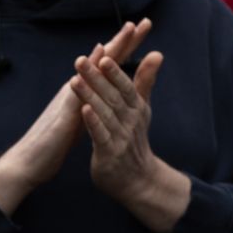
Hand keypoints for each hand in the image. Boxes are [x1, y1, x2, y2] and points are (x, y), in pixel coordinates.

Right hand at [0, 19, 153, 216]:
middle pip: (102, 61)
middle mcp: (77, 88)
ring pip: (89, 71)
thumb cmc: (57, 138)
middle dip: (121, 42)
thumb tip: (105, 83)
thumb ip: (93, 97)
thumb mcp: (82, 114)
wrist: (30, 161)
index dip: (126, 47)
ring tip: (119, 37)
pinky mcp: (64, 115)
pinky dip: (85, 81)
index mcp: (86, 89)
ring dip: (104, 54)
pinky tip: (92, 69)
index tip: (144, 28)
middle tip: (139, 22)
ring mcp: (69, 98)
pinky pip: (76, 95)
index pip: (110, 64)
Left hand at [72, 46, 188, 232]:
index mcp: (137, 107)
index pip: (126, 86)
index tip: (103, 55)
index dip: (114, 72)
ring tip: (75, 80)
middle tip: (80, 61)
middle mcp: (130, 120)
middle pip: (112, 96)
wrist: (138, 179)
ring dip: (90, 96)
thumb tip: (157, 53)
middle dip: (96, 78)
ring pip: (104, 113)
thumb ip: (145, 80)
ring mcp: (121, 137)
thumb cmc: (135, 139)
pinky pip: (101, 135)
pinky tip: (83, 110)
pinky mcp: (110, 153)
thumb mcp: (142, 108)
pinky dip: (93, 122)